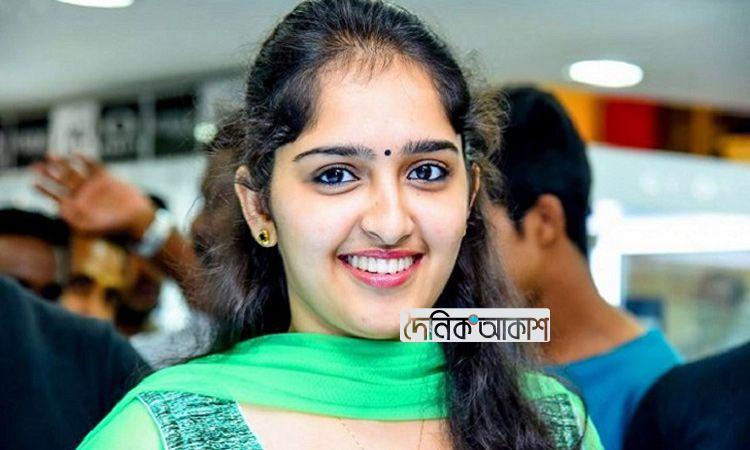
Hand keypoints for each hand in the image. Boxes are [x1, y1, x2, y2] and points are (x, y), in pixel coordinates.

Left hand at [33, 154, 155, 239]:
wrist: (137, 218)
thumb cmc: (114, 227)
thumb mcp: (91, 228)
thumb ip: (75, 220)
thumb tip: (59, 210)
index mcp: (76, 206)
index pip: (55, 196)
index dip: (44, 189)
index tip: (33, 182)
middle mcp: (82, 194)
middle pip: (61, 180)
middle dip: (49, 172)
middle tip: (37, 165)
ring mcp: (93, 184)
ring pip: (73, 170)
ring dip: (62, 163)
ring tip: (51, 155)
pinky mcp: (106, 177)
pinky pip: (93, 165)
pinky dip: (85, 160)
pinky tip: (77, 154)